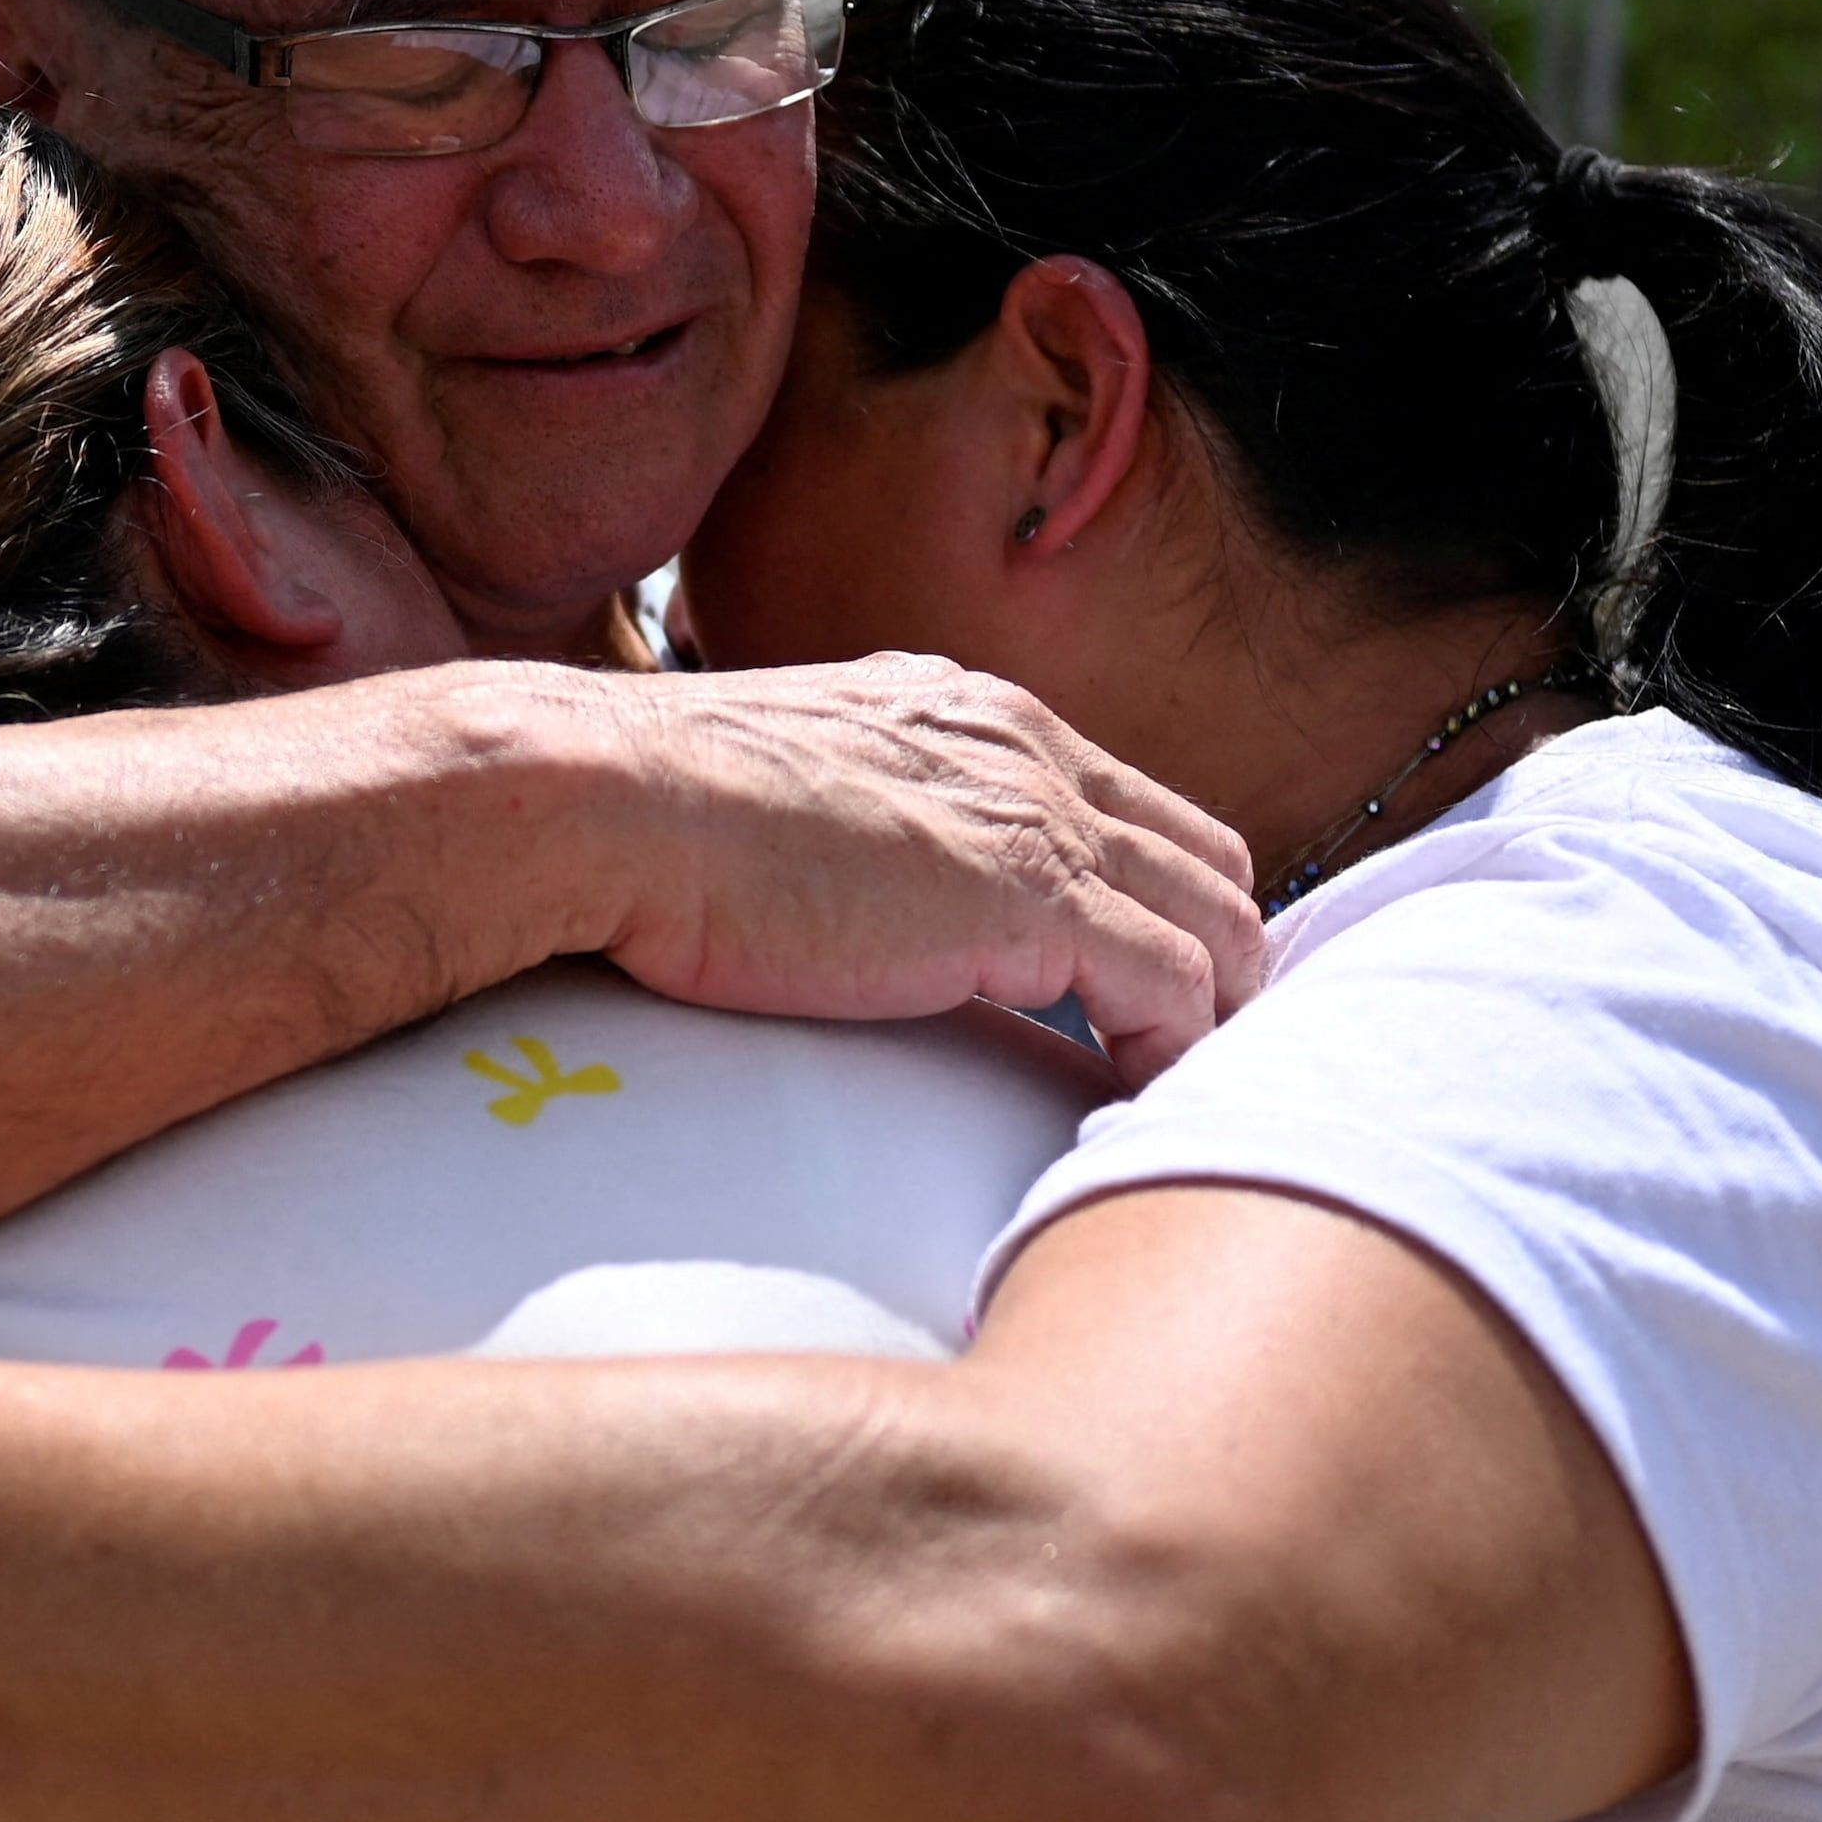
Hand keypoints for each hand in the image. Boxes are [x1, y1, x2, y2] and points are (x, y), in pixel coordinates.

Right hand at [572, 657, 1263, 1077]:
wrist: (604, 801)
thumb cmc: (647, 816)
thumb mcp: (788, 795)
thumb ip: (856, 829)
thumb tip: (851, 901)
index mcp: (967, 712)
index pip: (1122, 804)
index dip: (1150, 900)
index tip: (1136, 992)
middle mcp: (1025, 745)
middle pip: (1201, 856)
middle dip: (1214, 957)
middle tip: (1181, 1057)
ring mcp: (1038, 816)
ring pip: (1217, 921)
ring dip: (1211, 1016)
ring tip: (1172, 1098)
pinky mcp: (1034, 897)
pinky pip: (1176, 988)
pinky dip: (1177, 1055)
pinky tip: (1138, 1109)